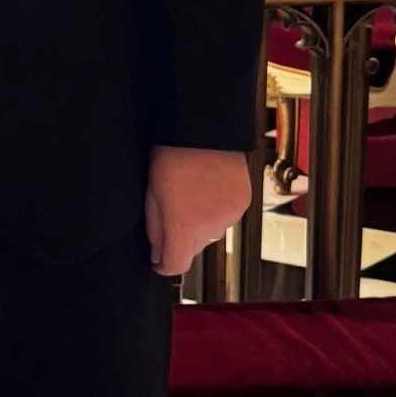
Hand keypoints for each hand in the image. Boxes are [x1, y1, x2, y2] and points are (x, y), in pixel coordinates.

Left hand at [144, 145, 250, 278]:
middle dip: (181, 238)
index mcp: (182, 226)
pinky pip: (227, 217)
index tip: (158, 259)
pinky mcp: (243, 203)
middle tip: (173, 209)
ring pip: (211, 233)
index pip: (176, 265)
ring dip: (201, 223)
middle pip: (193, 249)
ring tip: (193, 194)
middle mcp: (209, 227)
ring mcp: (229, 216)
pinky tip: (209, 189)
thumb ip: (156, 231)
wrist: (204, 130)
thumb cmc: (171, 157)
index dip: (164, 265)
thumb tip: (158, 256)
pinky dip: (217, 210)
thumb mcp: (152, 194)